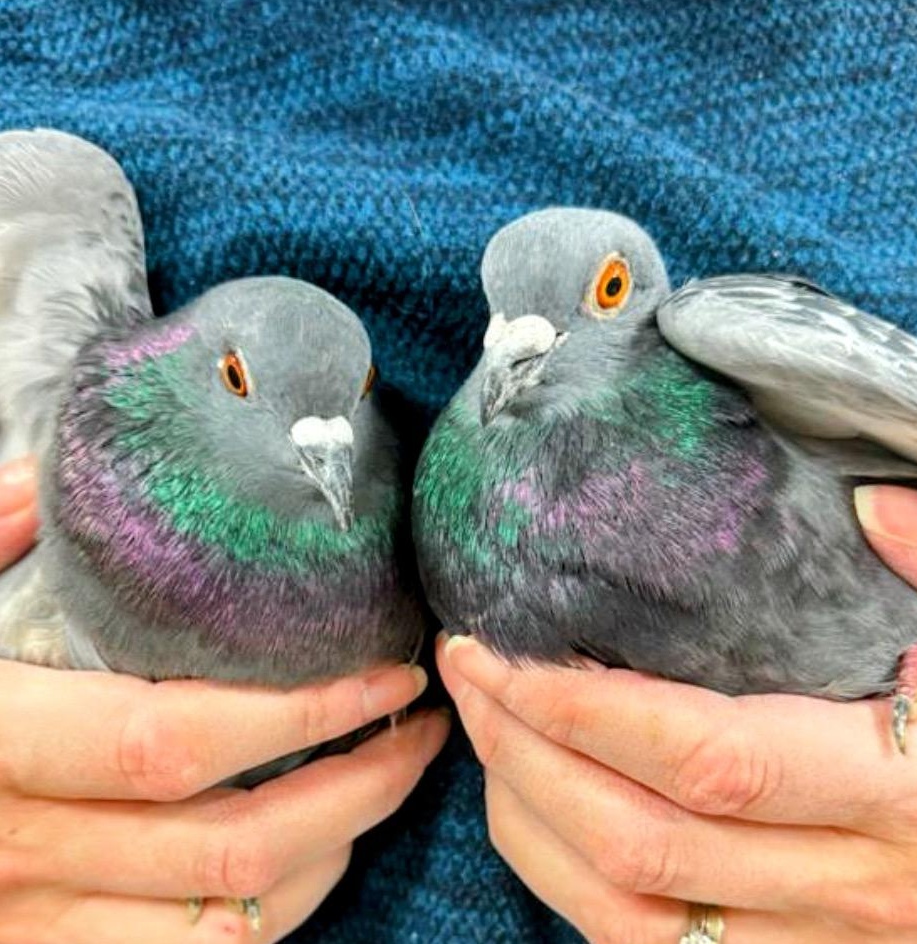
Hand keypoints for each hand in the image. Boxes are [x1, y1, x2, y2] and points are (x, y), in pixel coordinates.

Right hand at [0, 457, 449, 942]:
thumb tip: (54, 473)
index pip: (177, 740)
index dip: (300, 714)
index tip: (387, 674)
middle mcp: (19, 850)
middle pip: (229, 846)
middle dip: (357, 790)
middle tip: (422, 729)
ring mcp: (30, 924)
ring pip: (222, 922)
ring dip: (330, 855)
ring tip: (386, 782)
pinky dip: (264, 916)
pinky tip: (305, 859)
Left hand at [439, 485, 916, 942]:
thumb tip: (874, 504)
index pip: (709, 759)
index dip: (585, 710)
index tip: (502, 649)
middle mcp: (865, 886)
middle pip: (643, 841)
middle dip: (526, 755)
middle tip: (465, 668)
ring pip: (637, 918)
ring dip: (536, 830)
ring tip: (484, 736)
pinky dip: (586, 893)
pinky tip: (551, 824)